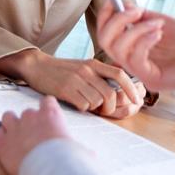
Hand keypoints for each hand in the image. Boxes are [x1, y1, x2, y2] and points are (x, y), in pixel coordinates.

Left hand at [0, 96, 72, 174]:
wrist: (48, 170)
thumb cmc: (65, 159)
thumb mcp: (78, 151)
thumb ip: (79, 148)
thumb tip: (89, 155)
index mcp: (51, 115)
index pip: (47, 101)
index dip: (46, 108)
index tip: (47, 117)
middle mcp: (31, 116)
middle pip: (27, 112)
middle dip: (29, 123)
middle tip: (33, 136)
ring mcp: (15, 127)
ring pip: (8, 117)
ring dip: (11, 125)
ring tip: (16, 137)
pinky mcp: (2, 141)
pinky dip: (0, 138)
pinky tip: (6, 146)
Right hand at [23, 54, 143, 117]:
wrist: (37, 66)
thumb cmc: (62, 70)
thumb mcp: (83, 67)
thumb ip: (99, 76)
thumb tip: (119, 90)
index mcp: (93, 64)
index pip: (119, 74)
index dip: (131, 88)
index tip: (137, 100)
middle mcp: (87, 70)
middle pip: (110, 94)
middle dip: (110, 107)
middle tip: (103, 111)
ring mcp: (76, 79)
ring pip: (97, 101)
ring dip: (94, 108)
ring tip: (85, 103)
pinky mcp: (65, 89)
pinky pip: (83, 105)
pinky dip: (82, 108)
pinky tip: (75, 102)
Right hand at [96, 2, 174, 111]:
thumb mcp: (164, 24)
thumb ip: (143, 17)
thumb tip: (122, 4)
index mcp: (134, 48)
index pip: (107, 34)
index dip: (106, 15)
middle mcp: (133, 62)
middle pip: (105, 41)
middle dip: (116, 20)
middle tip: (136, 10)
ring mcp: (141, 73)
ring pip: (118, 49)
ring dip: (135, 29)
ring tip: (157, 23)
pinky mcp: (151, 79)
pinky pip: (135, 59)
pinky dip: (144, 40)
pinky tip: (159, 32)